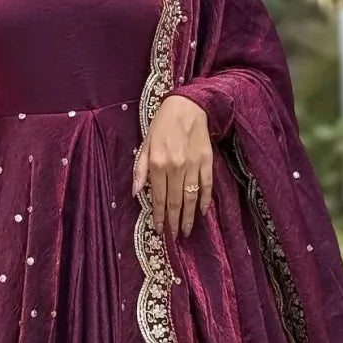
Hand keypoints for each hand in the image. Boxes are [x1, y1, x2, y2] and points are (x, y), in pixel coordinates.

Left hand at [132, 93, 212, 237]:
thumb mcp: (145, 144)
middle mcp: (175, 167)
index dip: (160, 216)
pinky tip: (202, 212)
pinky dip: (205, 200)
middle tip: (174, 237)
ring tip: (186, 231)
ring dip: (189, 217)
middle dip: (174, 222)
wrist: (187, 105)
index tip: (160, 230)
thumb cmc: (162, 125)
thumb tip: (135, 192)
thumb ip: (140, 169)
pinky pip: (207, 186)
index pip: (159, 198)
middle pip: (175, 202)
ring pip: (191, 198)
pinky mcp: (207, 161)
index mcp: (158, 164)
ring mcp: (193, 165)